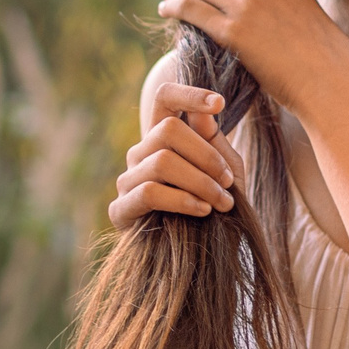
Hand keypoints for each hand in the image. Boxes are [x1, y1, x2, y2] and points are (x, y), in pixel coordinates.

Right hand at [110, 82, 250, 224]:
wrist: (203, 254)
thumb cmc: (214, 206)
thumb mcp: (226, 171)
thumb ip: (215, 142)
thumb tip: (206, 112)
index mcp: (162, 136)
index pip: (165, 98)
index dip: (189, 94)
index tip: (220, 103)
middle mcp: (140, 152)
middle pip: (168, 129)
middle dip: (206, 155)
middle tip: (228, 181)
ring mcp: (127, 179)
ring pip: (162, 161)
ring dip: (201, 182)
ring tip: (222, 202)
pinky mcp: (121, 209)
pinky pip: (150, 193)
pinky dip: (182, 200)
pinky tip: (203, 211)